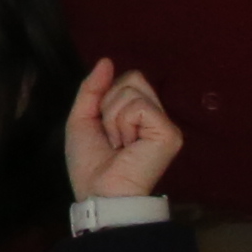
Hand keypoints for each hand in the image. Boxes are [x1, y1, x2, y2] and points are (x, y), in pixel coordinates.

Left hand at [64, 58, 186, 202]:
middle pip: (133, 78)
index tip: (103, 126)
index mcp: (139, 113)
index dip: (106, 96)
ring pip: (132, 90)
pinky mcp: (169, 132)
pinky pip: (139, 106)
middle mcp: (156, 116)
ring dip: (113, 118)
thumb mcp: (82, 117)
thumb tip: (106, 60)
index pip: (128, 78)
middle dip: (109, 105)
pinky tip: (128, 145)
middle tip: (112, 136)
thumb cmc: (89, 162)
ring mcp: (165, 124)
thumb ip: (92, 88)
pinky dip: (123, 123)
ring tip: (119, 144)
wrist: (98, 191)